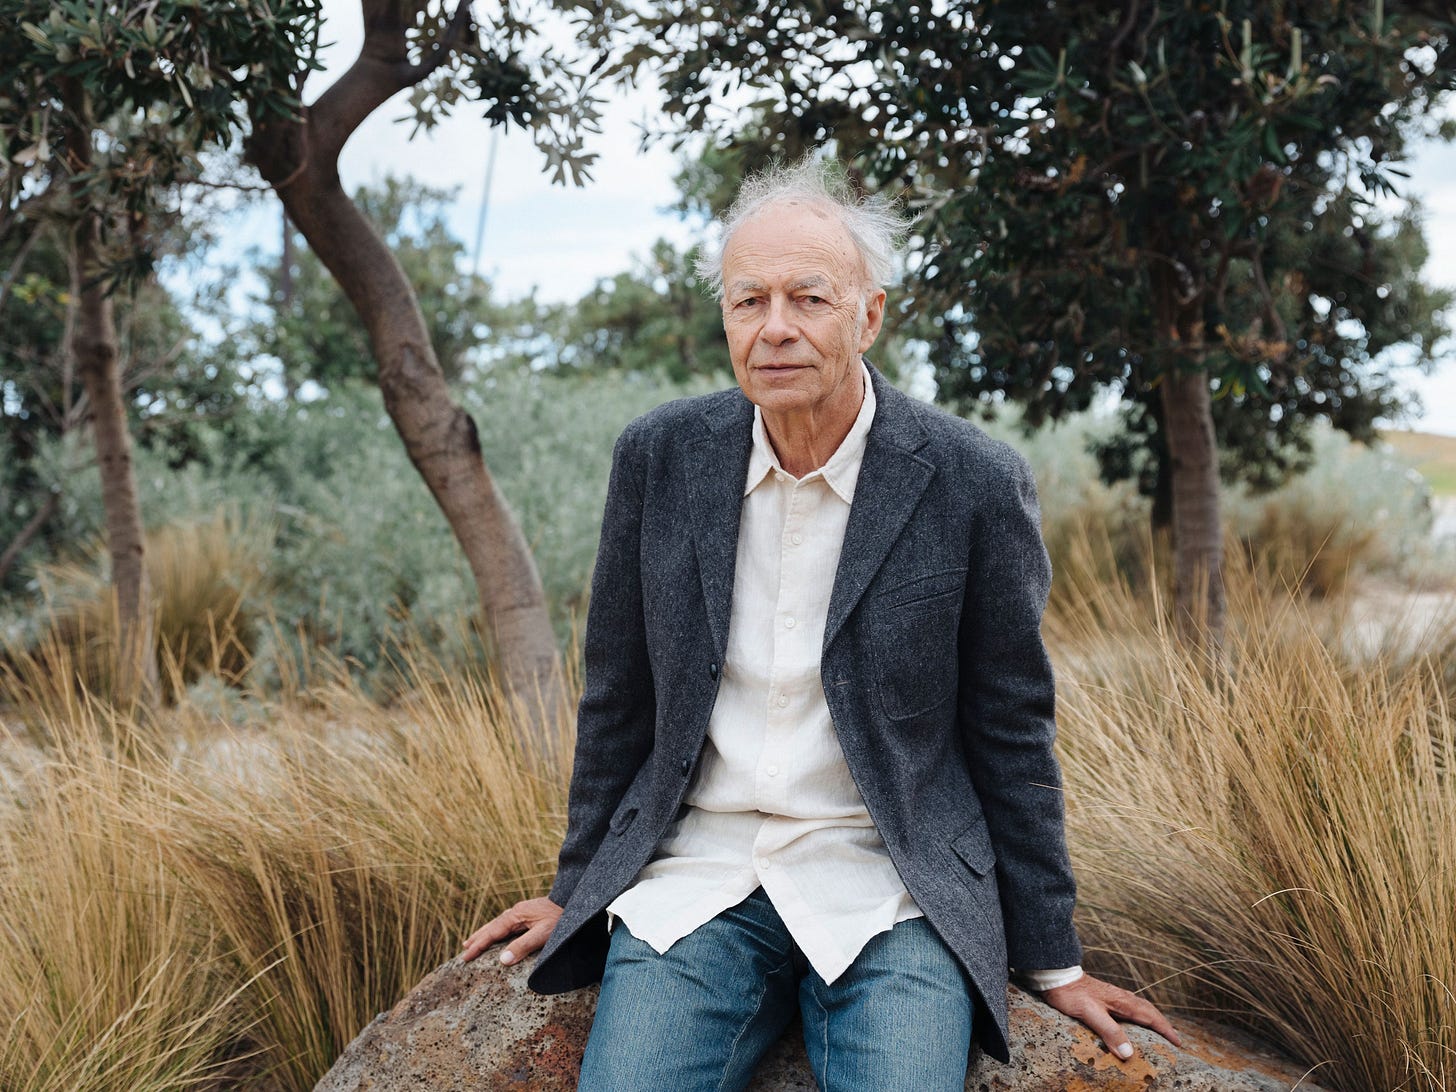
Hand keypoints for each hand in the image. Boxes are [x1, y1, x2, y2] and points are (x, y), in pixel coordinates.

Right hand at [461, 897, 562, 965]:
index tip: (465, 957)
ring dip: (485, 933)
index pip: (492, 933)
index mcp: (516, 915)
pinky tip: (497, 934)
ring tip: (473, 941)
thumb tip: (502, 960)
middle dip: (477, 938)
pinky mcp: (528, 914)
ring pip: (498, 924)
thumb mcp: (543, 934)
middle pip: (491, 926)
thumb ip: (523, 946)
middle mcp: (516, 912)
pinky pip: (506, 924)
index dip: (478, 946)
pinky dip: (496, 930)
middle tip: (464, 950)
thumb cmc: (560, 918)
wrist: (573, 901)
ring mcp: (522, 912)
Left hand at [1041, 973, 1180, 1060]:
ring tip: (1159, 1031)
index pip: (1151, 1017)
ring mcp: (1114, 996)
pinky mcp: (1105, 997)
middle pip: (1149, 1011)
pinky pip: (1129, 1008)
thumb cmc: (1071, 994)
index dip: (1165, 1030)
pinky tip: (1133, 1021)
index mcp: (1122, 1001)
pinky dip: (1139, 1016)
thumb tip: (1128, 1052)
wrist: (1056, 976)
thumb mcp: (1090, 1014)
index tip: (1178, 1042)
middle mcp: (1121, 997)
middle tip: (1174, 1039)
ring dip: (1152, 1019)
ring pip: (1140, 1008)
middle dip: (1163, 1024)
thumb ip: (1109, 1031)